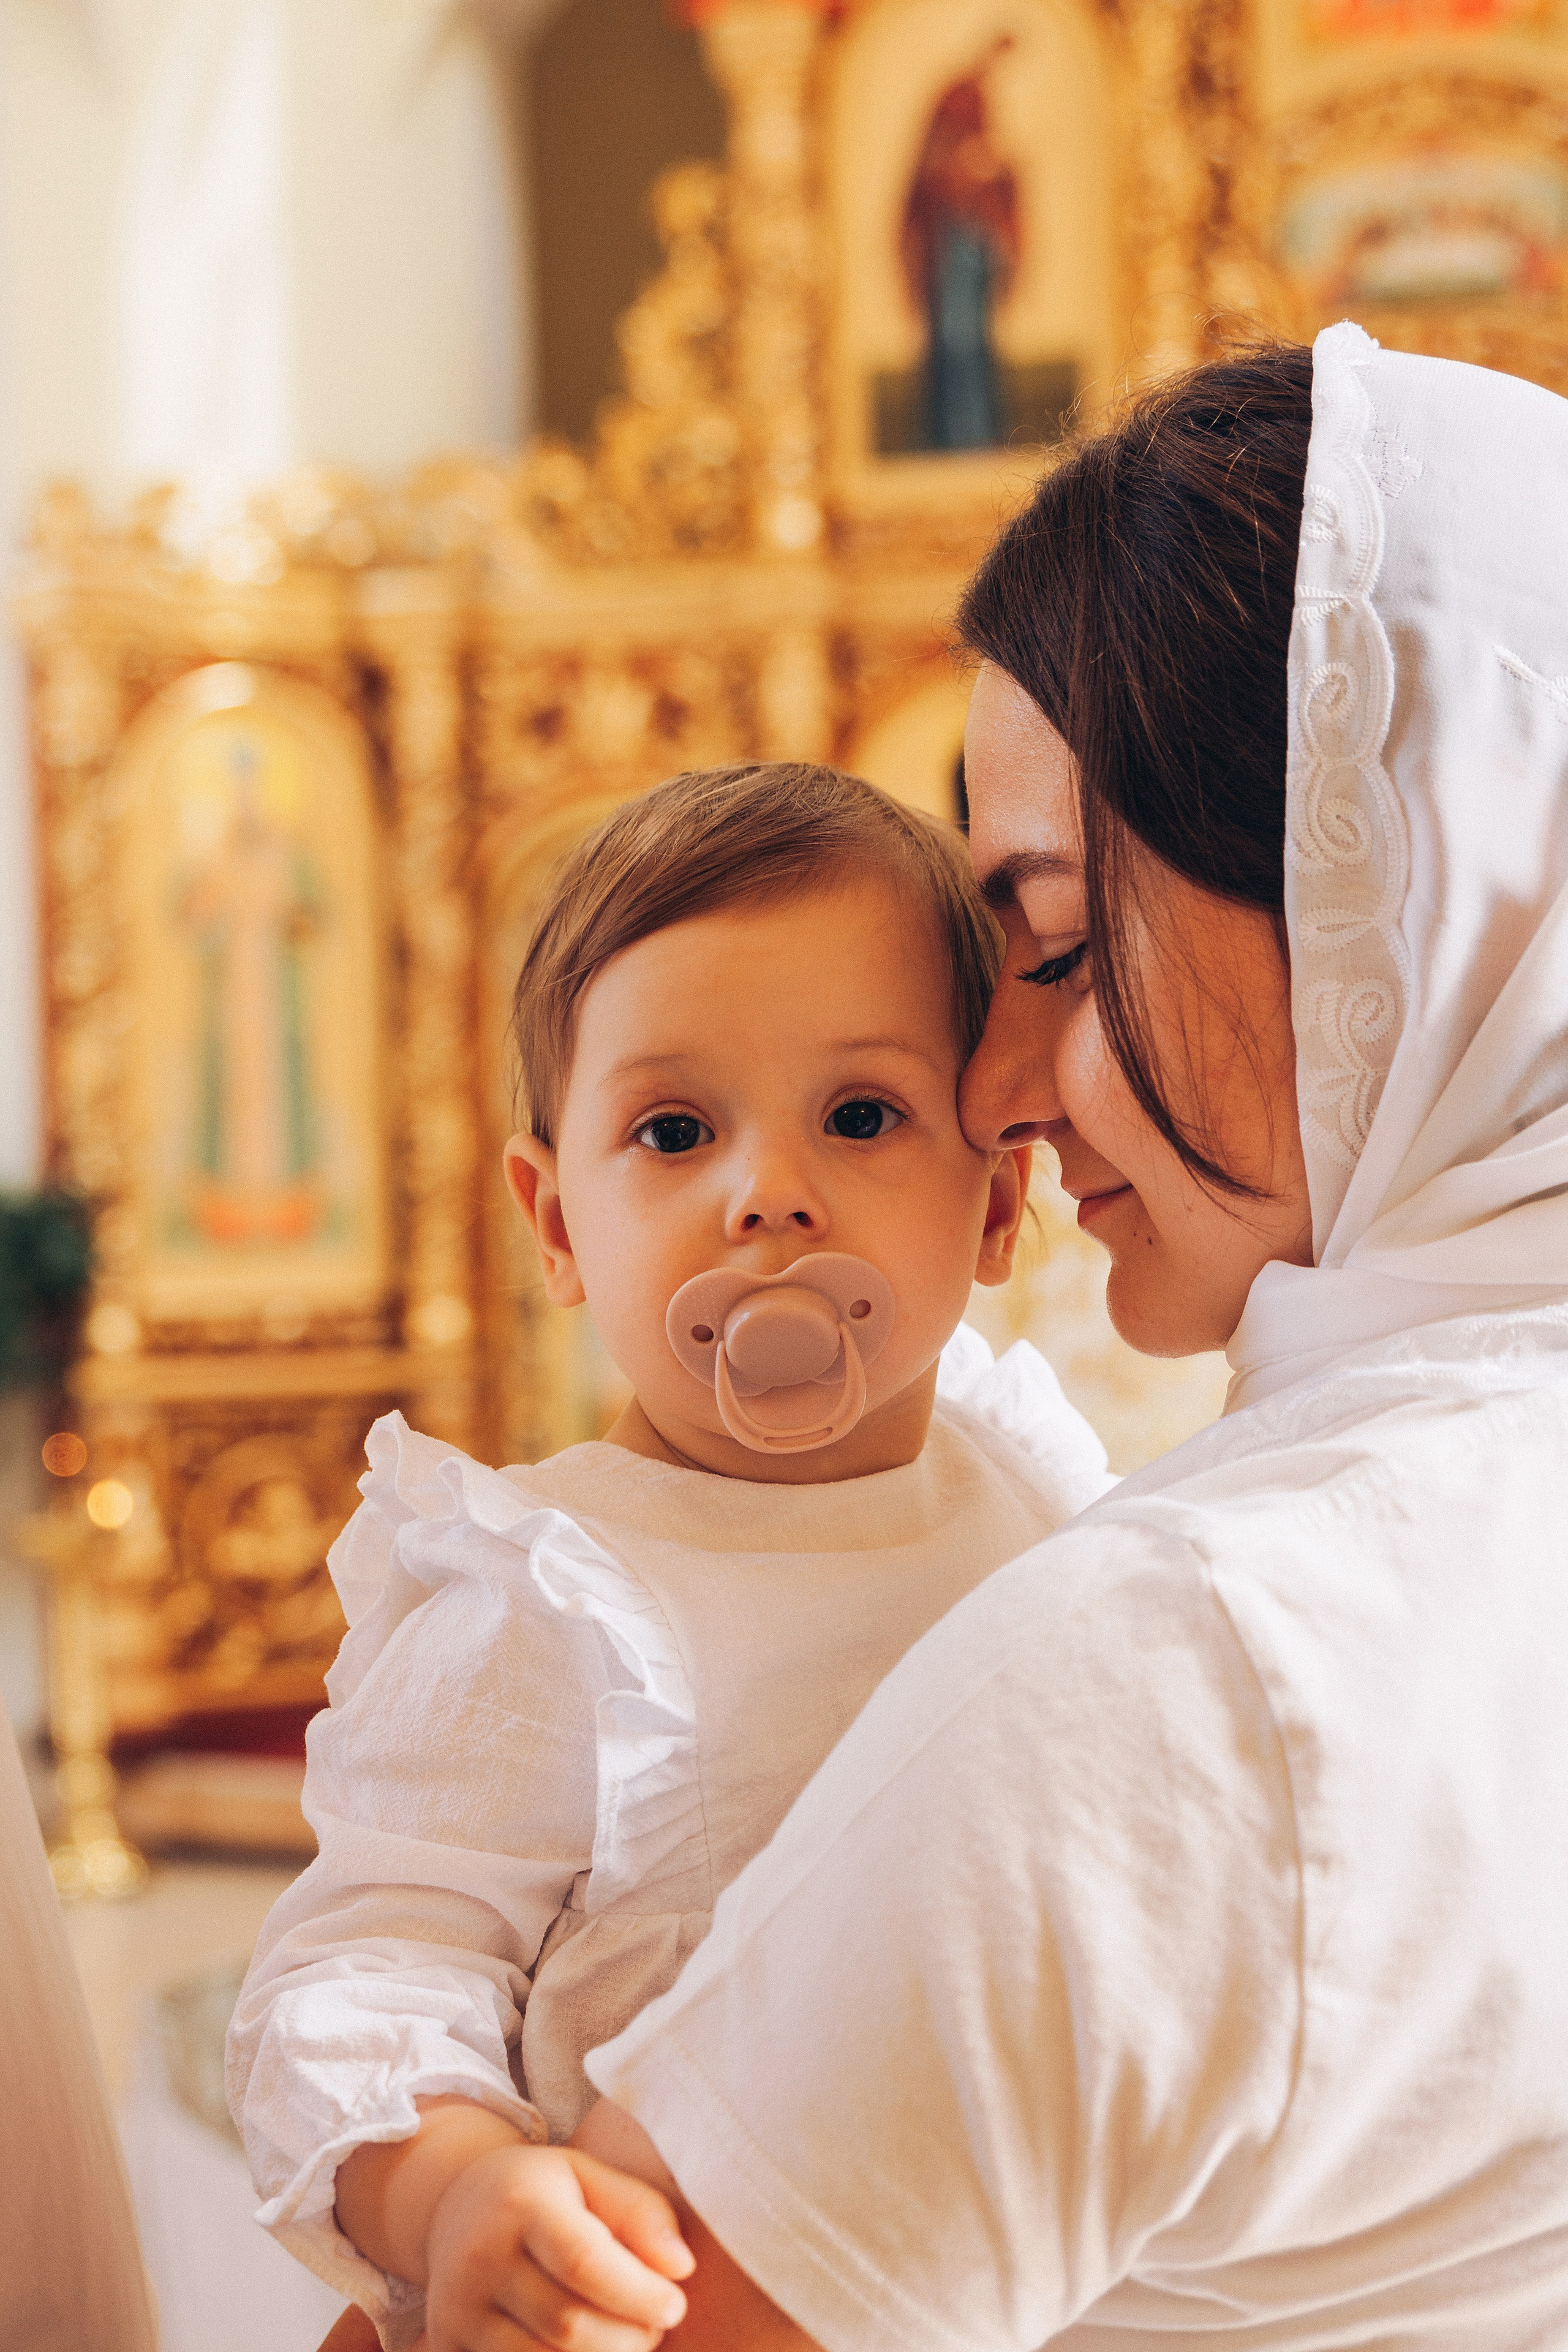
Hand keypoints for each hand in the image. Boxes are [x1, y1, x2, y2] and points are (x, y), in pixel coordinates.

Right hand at [422, 2140, 693, 2351]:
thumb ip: (640, 2212)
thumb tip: (681, 2268)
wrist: (454, 2204)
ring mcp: (456, 2309)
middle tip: (655, 2327)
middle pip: (567, 2326)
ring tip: (625, 2339)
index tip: (676, 2305)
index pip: (582, 2260)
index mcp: (520, 2202)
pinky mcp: (445, 2346)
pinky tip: (588, 2350)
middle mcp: (479, 2257)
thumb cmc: (542, 2191)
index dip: (637, 2293)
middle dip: (628, 2338)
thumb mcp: (589, 2176)